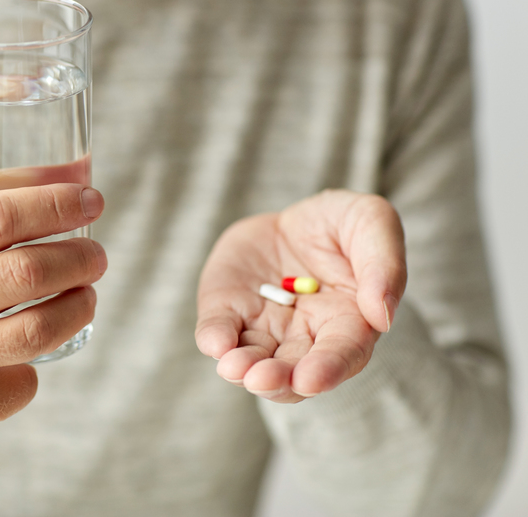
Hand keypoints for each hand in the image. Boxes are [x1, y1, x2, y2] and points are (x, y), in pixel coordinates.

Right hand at [0, 184, 106, 515]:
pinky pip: (24, 380)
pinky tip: (30, 353)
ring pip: (38, 328)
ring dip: (79, 306)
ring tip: (87, 295)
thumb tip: (34, 169)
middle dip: (79, 257)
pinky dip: (38, 363)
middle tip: (97, 255)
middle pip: (25, 271)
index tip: (89, 199)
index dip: (52, 204)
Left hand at [194, 189, 405, 403]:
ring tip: (233, 368)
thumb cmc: (344, 224)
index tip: (309, 380)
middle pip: (292, 370)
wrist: (294, 217)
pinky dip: (214, 338)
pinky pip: (218, 330)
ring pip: (253, 360)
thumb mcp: (372, 223)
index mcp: (349, 322)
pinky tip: (215, 342)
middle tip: (261, 380)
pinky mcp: (229, 311)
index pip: (342, 354)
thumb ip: (384, 266)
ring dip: (242, 369)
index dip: (327, 369)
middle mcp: (304, 336)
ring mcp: (264, 327)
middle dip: (277, 379)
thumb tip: (382, 316)